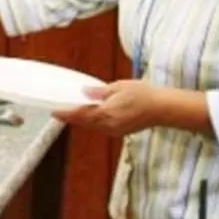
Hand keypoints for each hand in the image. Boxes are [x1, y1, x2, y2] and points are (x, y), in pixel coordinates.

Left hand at [56, 79, 170, 136]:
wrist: (164, 108)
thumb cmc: (144, 95)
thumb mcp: (120, 87)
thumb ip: (100, 92)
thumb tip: (85, 93)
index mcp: (106, 114)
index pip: (80, 115)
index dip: (65, 113)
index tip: (54, 112)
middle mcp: (108, 126)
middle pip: (85, 122)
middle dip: (73, 116)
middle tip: (61, 110)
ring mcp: (115, 131)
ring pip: (94, 126)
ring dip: (84, 119)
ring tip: (76, 110)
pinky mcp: (122, 131)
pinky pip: (103, 127)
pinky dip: (96, 121)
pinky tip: (95, 113)